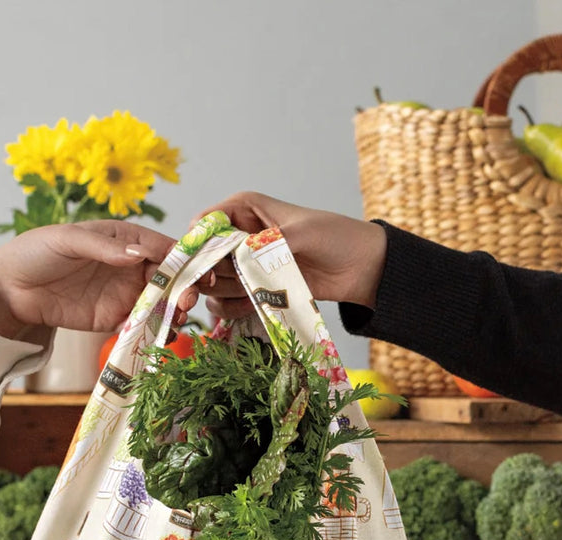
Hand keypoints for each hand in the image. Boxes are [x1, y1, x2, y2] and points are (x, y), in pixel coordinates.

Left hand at [0, 221, 199, 340]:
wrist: (13, 289)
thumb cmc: (38, 252)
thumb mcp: (68, 240)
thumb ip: (105, 247)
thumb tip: (140, 254)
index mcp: (127, 240)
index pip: (166, 248)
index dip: (186, 260)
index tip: (200, 273)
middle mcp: (134, 267)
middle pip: (172, 278)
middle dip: (185, 289)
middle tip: (186, 301)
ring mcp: (128, 294)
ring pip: (164, 303)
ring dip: (175, 312)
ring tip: (175, 320)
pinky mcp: (119, 318)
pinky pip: (145, 325)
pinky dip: (157, 331)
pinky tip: (161, 336)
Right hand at [194, 192, 386, 318]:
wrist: (363, 268)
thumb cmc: (336, 237)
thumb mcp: (302, 233)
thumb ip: (269, 244)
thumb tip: (240, 256)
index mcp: (245, 209)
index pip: (206, 224)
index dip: (198, 246)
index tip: (204, 267)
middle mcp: (240, 235)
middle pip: (204, 257)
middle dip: (205, 275)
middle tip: (214, 289)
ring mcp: (248, 265)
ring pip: (214, 282)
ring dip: (221, 293)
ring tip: (246, 295)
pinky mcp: (258, 289)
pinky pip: (231, 301)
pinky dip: (232, 309)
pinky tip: (245, 309)